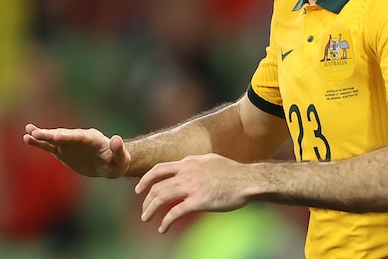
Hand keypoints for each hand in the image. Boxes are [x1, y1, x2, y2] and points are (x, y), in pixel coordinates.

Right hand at [23, 123, 130, 177]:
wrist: (110, 164)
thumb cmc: (118, 162)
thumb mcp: (122, 159)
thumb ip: (119, 150)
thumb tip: (116, 138)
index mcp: (93, 139)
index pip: (79, 136)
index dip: (69, 136)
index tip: (57, 136)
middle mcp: (79, 139)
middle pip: (63, 135)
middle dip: (50, 134)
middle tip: (35, 132)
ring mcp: (70, 144)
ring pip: (53, 139)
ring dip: (41, 136)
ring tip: (27, 133)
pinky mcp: (64, 152)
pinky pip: (50, 147)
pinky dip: (39, 143)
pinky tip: (27, 138)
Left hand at [135, 153, 253, 232]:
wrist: (248, 180)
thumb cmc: (233, 172)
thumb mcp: (210, 160)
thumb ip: (195, 164)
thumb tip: (186, 165)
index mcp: (188, 162)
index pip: (159, 169)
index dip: (145, 180)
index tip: (139, 190)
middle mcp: (187, 172)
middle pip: (157, 186)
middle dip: (146, 200)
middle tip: (144, 210)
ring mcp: (192, 186)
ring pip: (161, 198)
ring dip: (150, 210)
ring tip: (147, 219)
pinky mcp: (199, 201)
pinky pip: (175, 212)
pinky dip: (165, 221)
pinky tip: (162, 228)